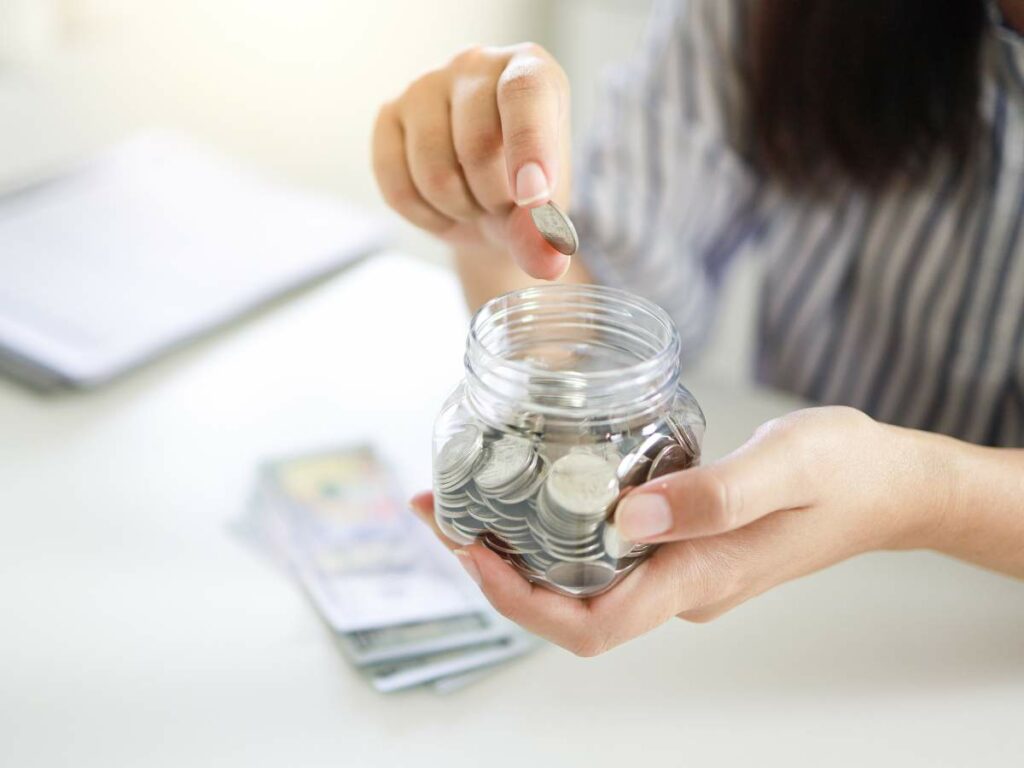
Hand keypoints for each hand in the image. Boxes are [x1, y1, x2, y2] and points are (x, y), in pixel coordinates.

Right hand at [372, 43, 572, 279]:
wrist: (488, 202)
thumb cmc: (526, 190)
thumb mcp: (546, 214)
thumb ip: (547, 235)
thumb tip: (549, 262)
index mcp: (530, 69)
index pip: (525, 94)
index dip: (528, 147)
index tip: (533, 197)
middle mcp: (476, 64)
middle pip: (476, 145)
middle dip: (493, 198)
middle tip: (504, 204)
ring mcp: (425, 86)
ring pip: (433, 171)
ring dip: (459, 209)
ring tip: (475, 201)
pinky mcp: (388, 115)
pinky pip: (397, 185)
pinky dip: (425, 215)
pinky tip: (443, 207)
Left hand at [411, 407, 952, 655]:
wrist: (889, 483)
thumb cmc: (847, 470)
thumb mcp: (789, 465)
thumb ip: (716, 494)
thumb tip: (629, 517)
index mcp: (697, 577)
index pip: (590, 624)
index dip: (518, 598)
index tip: (470, 546)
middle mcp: (678, 586)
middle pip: (565, 606)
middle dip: (493, 569)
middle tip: (441, 508)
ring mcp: (678, 569)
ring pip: (577, 579)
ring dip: (515, 546)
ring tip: (466, 494)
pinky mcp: (679, 544)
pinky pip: (599, 550)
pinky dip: (554, 525)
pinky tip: (533, 484)